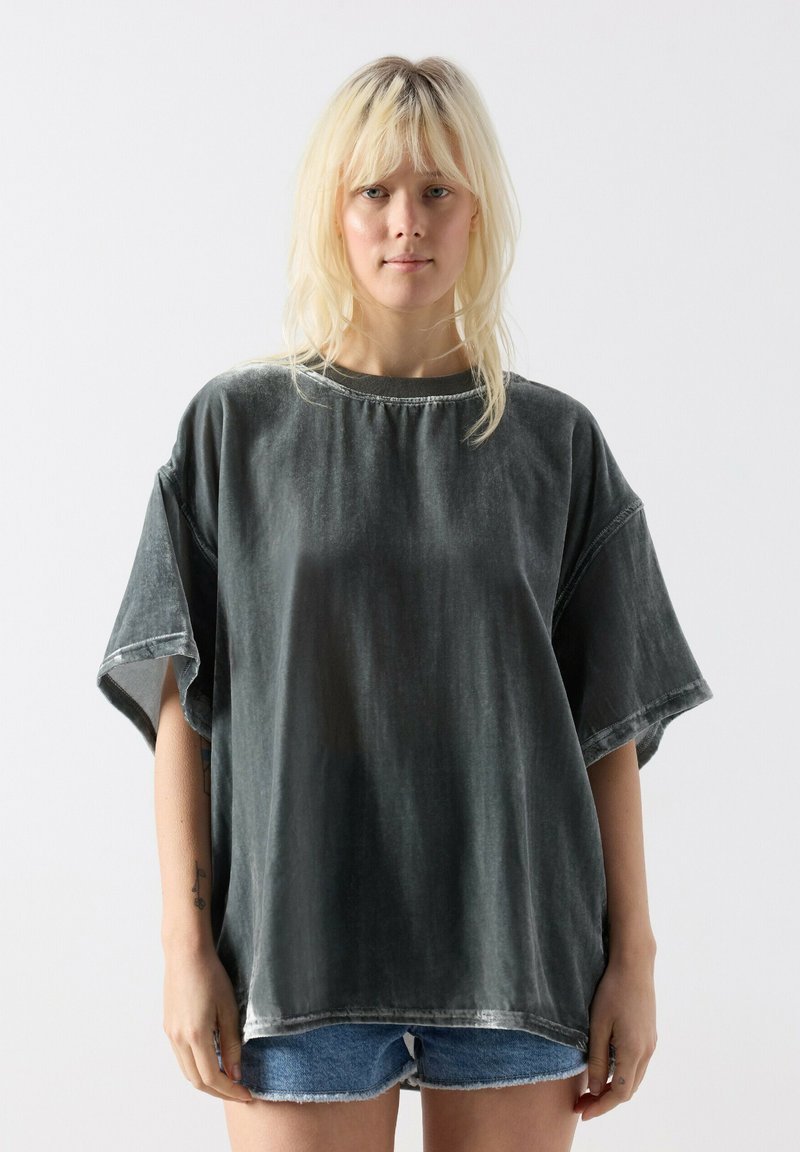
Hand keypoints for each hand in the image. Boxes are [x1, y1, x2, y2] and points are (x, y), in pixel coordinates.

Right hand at [162, 939, 254, 1102]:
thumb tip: (235, 1074)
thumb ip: (231, 1044)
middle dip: (219, 1091)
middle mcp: (178, 1039)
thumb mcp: (229, 1008)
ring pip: (187, 1071)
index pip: (212, 1078)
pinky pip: (181, 1058)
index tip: (247, 1094)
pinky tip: (212, 1060)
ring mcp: (170, 1034)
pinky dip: (196, 1067)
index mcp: (195, 1035)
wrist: (186, 954)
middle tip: (239, 1091)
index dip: (230, 1091)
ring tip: (228, 1079)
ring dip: (206, 1081)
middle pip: (196, 1081)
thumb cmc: (211, 975)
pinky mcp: (168, 1027)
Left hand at [573, 948, 656, 1120]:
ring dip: (615, 1088)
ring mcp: (651, 1043)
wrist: (634, 965)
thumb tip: (595, 1089)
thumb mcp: (598, 1025)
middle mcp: (647, 1051)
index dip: (601, 1106)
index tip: (583, 1112)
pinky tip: (607, 1069)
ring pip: (634, 1078)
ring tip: (592, 1090)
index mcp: (634, 1051)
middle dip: (606, 1100)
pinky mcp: (650, 1035)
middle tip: (582, 1102)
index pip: (619, 1093)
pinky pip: (638, 1065)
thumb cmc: (612, 991)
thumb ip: (597, 1059)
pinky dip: (623, 1075)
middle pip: (629, 1090)